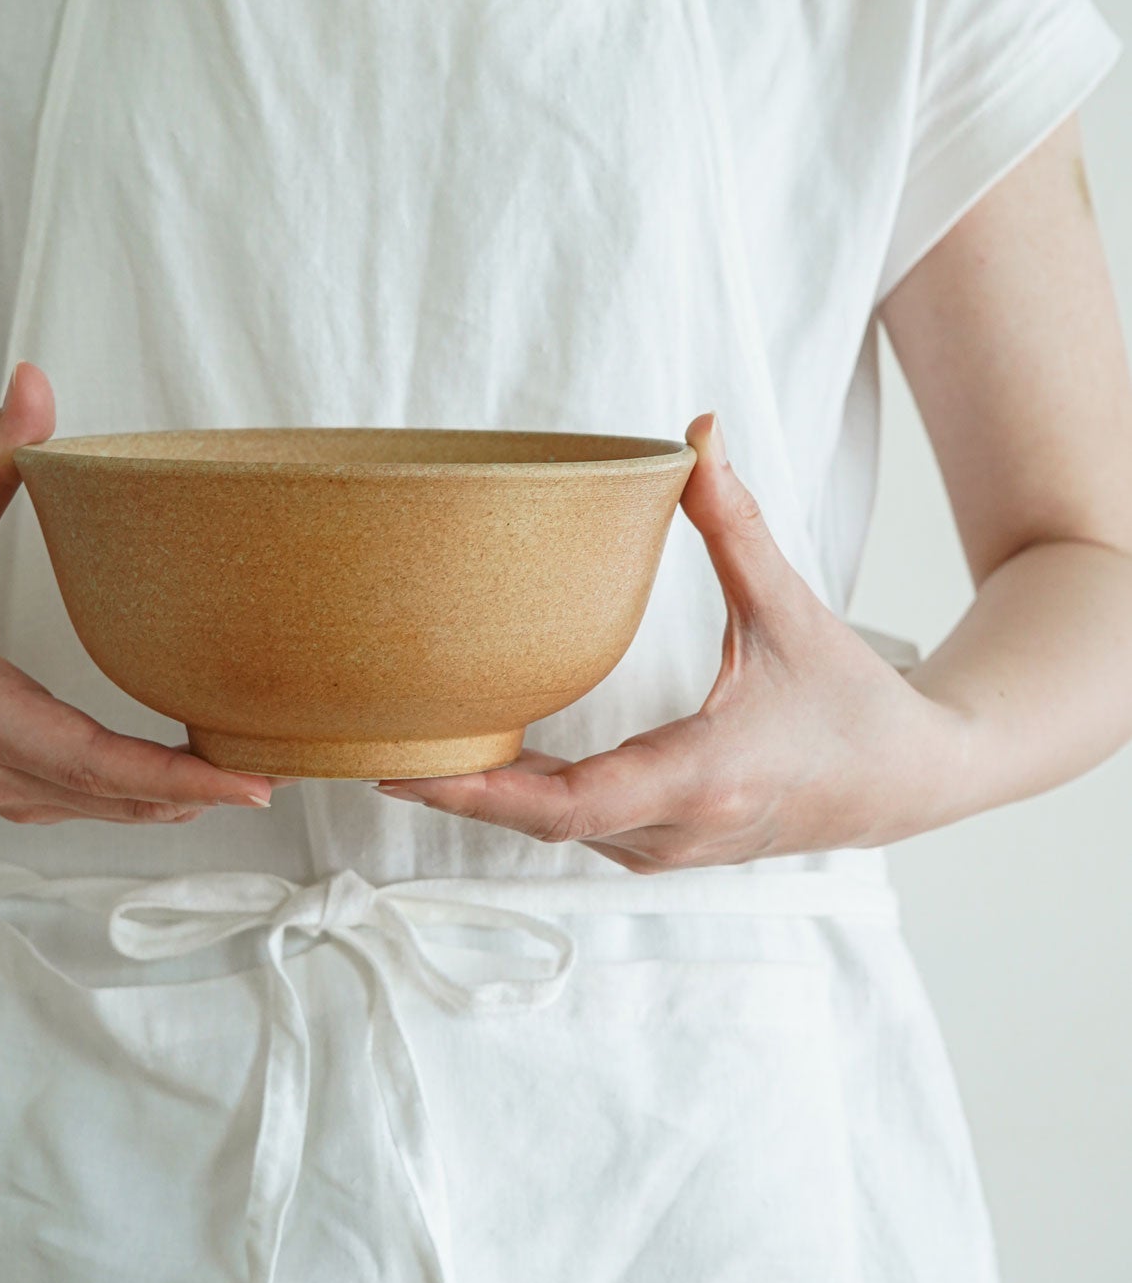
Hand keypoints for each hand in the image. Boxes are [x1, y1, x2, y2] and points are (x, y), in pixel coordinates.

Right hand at [0, 362, 277, 823]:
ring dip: (171, 805)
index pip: (85, 757)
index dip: (168, 776)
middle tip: (276, 778)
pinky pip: (76, 808)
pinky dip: (133, 805)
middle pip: (105, 797)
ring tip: (249, 781)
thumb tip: (35, 378)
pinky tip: (186, 791)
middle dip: (194, 795)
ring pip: (94, 813)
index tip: (240, 780)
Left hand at [375, 411, 970, 871]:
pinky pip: (578, 833)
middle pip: (540, 823)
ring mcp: (670, 850)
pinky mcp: (667, 849)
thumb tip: (696, 432)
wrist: (913, 779)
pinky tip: (476, 765)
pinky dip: (523, 805)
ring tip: (405, 749)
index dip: (480, 794)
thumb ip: (734, 522)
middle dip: (454, 794)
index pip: (569, 804)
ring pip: (554, 834)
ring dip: (484, 801)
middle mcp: (677, 830)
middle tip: (369, 750)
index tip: (405, 771)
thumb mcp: (789, 607)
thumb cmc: (853, 698)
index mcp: (703, 774)